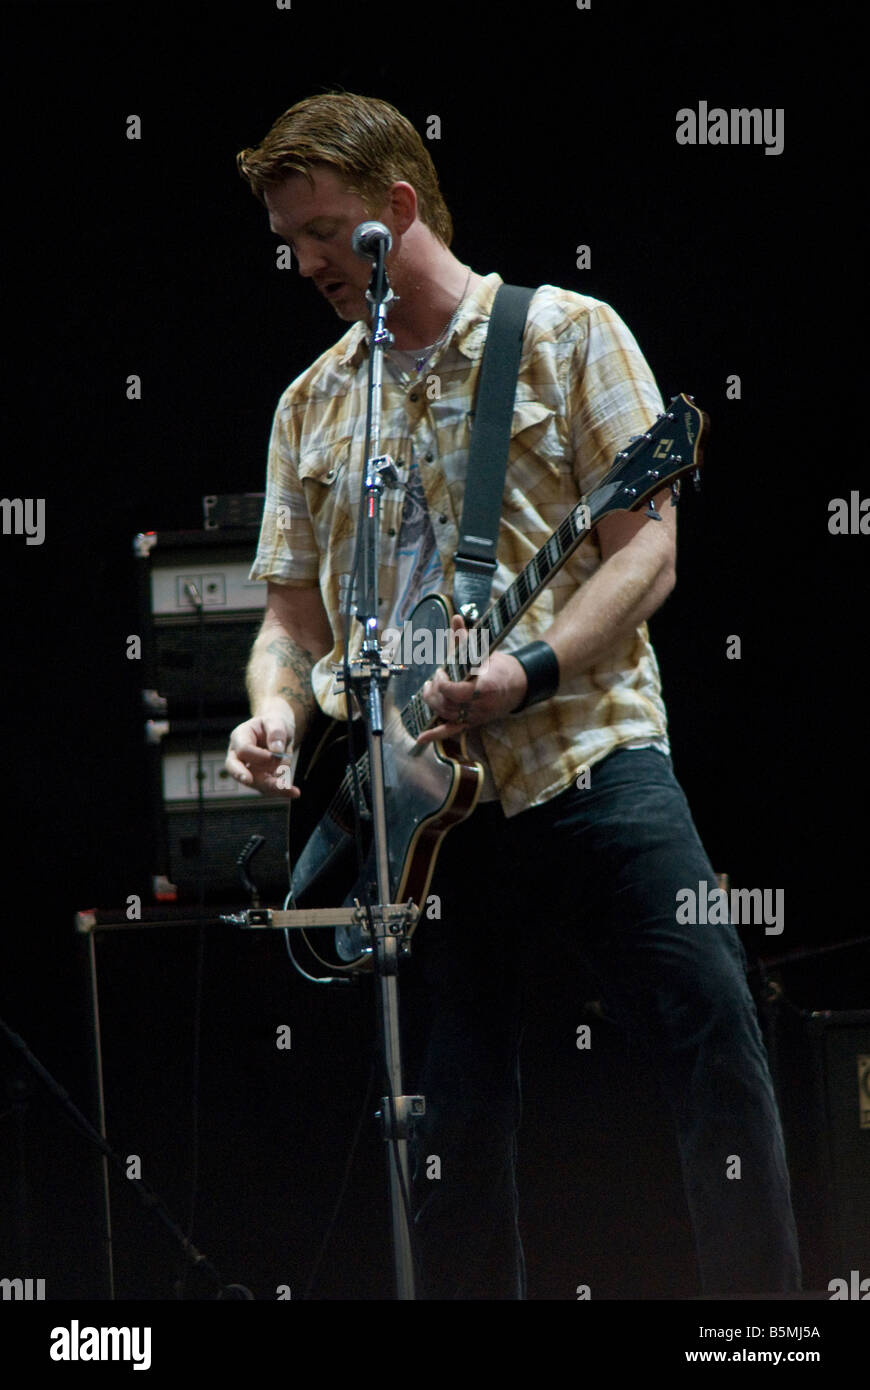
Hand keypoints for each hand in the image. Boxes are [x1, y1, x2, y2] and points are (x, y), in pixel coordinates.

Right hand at [225, 699, 298, 796]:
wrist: (278, 731)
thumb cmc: (274, 723)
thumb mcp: (277, 720)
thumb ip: (276, 732)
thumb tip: (276, 750)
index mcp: (240, 736)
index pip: (243, 749)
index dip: (257, 755)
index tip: (273, 755)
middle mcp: (239, 754)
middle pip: (234, 768)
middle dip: (242, 775)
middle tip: (248, 780)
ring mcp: (247, 768)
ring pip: (255, 782)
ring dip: (273, 787)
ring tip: (292, 790)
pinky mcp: (259, 778)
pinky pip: (268, 787)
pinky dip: (281, 790)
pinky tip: (294, 792)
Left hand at [416, 615, 527, 744]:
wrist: (519, 686)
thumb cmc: (500, 667)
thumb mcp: (485, 652)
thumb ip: (466, 639)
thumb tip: (455, 618)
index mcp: (486, 687)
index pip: (456, 692)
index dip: (443, 683)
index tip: (441, 671)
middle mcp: (481, 706)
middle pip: (448, 705)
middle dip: (435, 691)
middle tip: (434, 678)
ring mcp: (476, 716)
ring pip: (447, 716)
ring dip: (433, 703)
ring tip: (428, 689)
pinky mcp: (472, 723)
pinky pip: (452, 732)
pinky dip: (436, 736)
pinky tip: (421, 738)